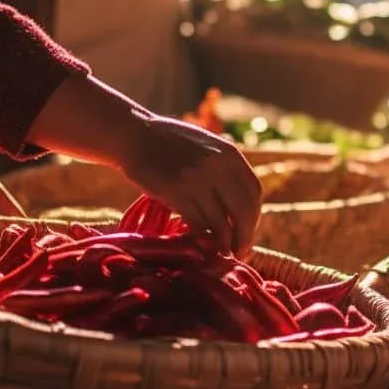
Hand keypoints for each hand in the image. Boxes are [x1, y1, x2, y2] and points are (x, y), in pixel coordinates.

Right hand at [119, 115, 262, 252]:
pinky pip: (197, 223)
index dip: (254, 218)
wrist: (134, 135)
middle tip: (239, 253)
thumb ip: (226, 171)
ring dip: (222, 242)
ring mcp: (196, 179)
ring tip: (220, 251)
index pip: (254, 192)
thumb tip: (243, 211)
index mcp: (229, 153)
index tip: (247, 233)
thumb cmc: (170, 144)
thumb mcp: (208, 148)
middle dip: (244, 236)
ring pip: (220, 222)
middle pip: (243, 211)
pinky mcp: (175, 192)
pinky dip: (201, 236)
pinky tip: (199, 241)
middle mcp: (217, 165)